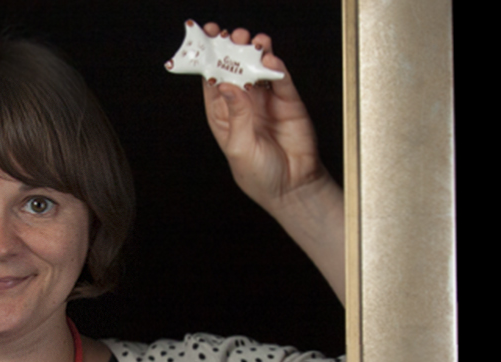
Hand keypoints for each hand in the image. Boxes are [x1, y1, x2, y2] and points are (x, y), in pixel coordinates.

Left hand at [197, 22, 336, 212]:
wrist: (293, 188)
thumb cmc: (260, 175)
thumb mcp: (240, 147)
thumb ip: (236, 115)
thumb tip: (227, 85)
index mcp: (223, 115)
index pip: (213, 80)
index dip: (209, 59)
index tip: (207, 39)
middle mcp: (244, 104)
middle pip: (235, 68)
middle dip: (232, 49)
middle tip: (232, 35)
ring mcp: (267, 100)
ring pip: (258, 68)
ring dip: (255, 52)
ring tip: (254, 41)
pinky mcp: (289, 101)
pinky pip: (282, 79)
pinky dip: (277, 67)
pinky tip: (271, 59)